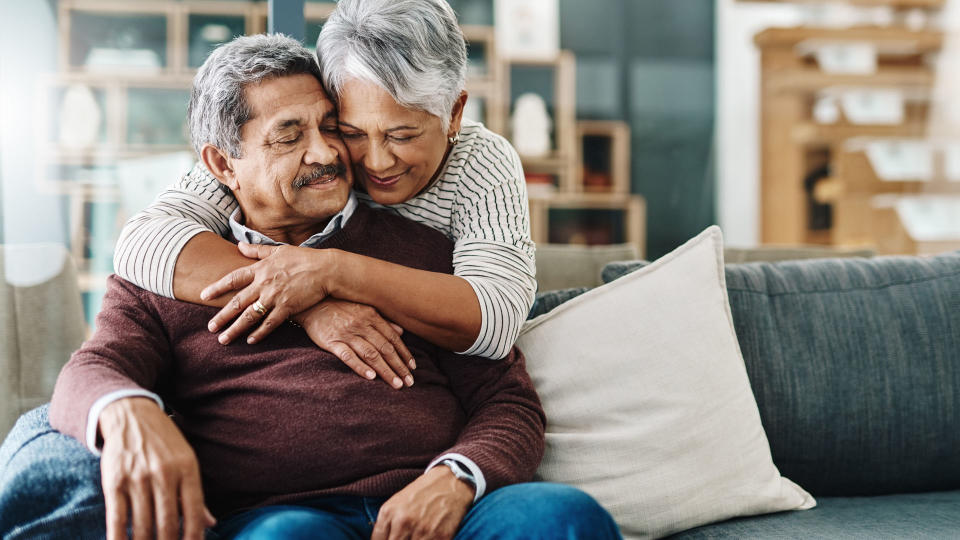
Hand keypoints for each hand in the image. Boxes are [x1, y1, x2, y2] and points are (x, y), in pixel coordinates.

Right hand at [98, 397, 215, 539]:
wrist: (131, 415)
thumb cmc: (164, 442)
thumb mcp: (187, 461)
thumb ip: (196, 494)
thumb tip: (210, 523)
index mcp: (187, 469)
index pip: (194, 512)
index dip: (194, 537)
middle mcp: (164, 475)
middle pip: (168, 523)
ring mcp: (138, 479)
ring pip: (142, 526)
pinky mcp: (114, 482)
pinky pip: (117, 519)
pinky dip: (119, 539)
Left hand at [202, 243, 333, 344]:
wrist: (325, 269)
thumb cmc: (303, 258)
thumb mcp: (278, 250)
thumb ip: (257, 250)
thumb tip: (239, 245)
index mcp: (260, 269)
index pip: (233, 279)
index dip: (217, 287)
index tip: (203, 295)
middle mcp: (264, 284)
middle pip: (238, 302)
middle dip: (222, 316)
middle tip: (210, 327)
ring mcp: (275, 297)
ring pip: (250, 316)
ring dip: (235, 329)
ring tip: (223, 339)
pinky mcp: (287, 308)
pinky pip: (270, 323)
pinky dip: (259, 333)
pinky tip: (250, 341)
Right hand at [299, 299, 415, 388]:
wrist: (310, 303)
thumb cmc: (339, 306)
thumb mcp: (363, 308)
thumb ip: (382, 321)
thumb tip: (401, 332)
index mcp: (371, 316)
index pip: (393, 338)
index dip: (404, 354)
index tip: (413, 368)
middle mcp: (362, 325)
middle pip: (385, 349)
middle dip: (399, 366)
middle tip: (410, 382)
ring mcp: (347, 334)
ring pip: (371, 354)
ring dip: (386, 370)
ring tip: (396, 384)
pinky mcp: (332, 342)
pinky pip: (348, 356)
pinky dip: (360, 366)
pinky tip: (371, 377)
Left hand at [372, 465, 474, 539]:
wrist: (451, 482)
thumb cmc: (422, 492)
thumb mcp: (397, 502)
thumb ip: (386, 524)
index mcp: (389, 512)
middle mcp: (403, 522)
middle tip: (405, 537)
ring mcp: (422, 531)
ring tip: (416, 537)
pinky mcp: (440, 538)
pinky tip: (427, 537)